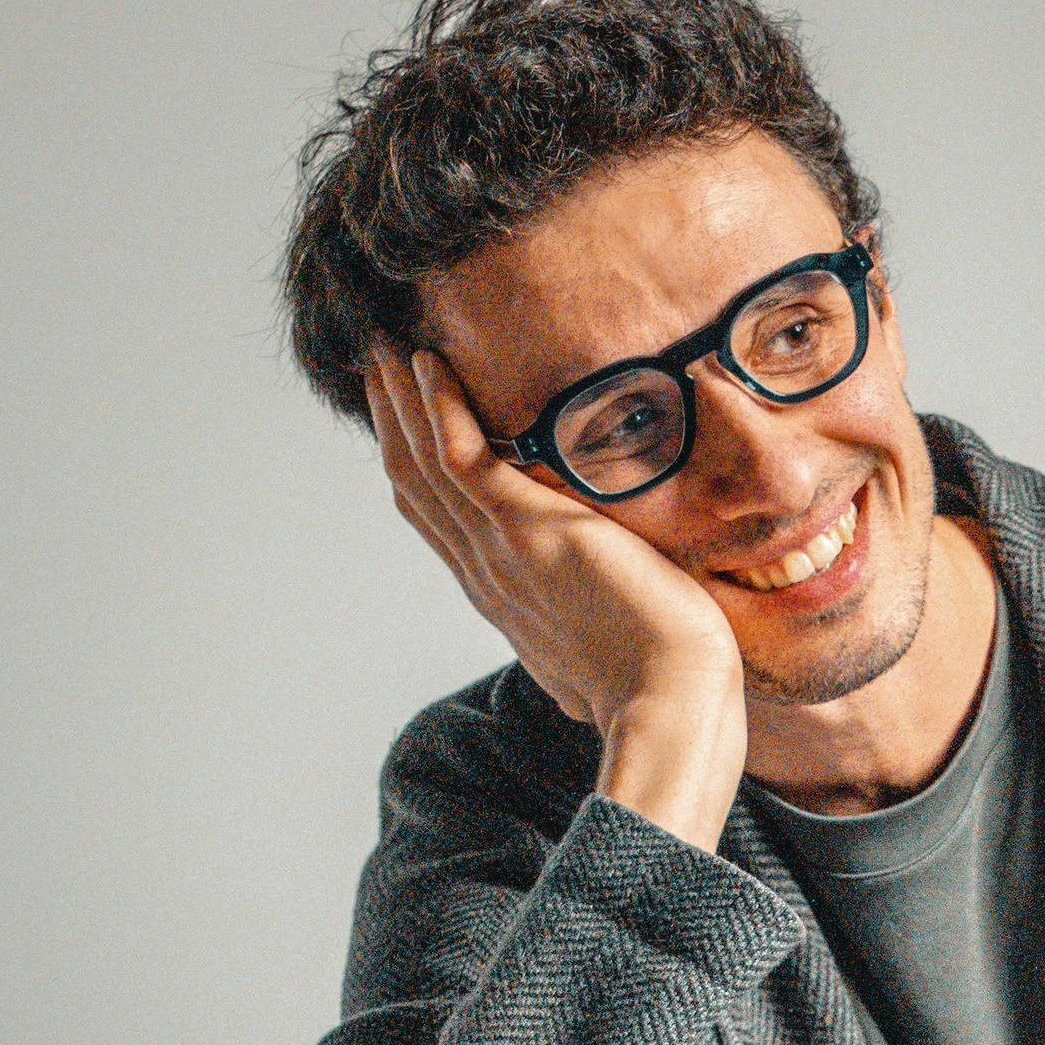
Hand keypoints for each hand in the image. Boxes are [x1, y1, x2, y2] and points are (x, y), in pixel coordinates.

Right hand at [364, 339, 746, 849]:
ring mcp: (498, 551)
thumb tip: (594, 645)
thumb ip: (587, 625)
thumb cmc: (657, 684)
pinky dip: (439, 407)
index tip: (403, 418)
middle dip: (391, 420)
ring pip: (424, 463)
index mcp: (502, 596)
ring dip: (401, 399)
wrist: (671, 701)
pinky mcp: (526, 530)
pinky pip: (461, 456)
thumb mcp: (603, 651)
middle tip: (374, 363)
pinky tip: (428, 364)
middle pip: (416, 485)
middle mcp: (486, 572)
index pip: (439, 520)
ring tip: (384, 344)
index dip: (414, 466)